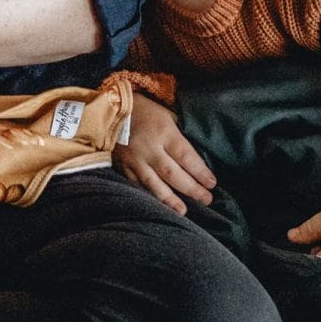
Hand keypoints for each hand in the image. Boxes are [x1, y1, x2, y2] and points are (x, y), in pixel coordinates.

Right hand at [114, 94, 215, 213]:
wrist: (109, 110)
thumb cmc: (143, 110)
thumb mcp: (166, 115)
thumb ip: (180, 134)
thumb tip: (196, 153)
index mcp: (164, 133)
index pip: (186, 157)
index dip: (200, 172)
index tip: (212, 183)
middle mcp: (149, 149)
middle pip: (173, 174)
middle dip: (192, 189)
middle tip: (207, 199)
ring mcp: (134, 160)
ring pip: (154, 184)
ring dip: (170, 199)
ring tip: (183, 211)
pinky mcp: (122, 167)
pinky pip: (136, 185)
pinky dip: (148, 196)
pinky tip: (158, 206)